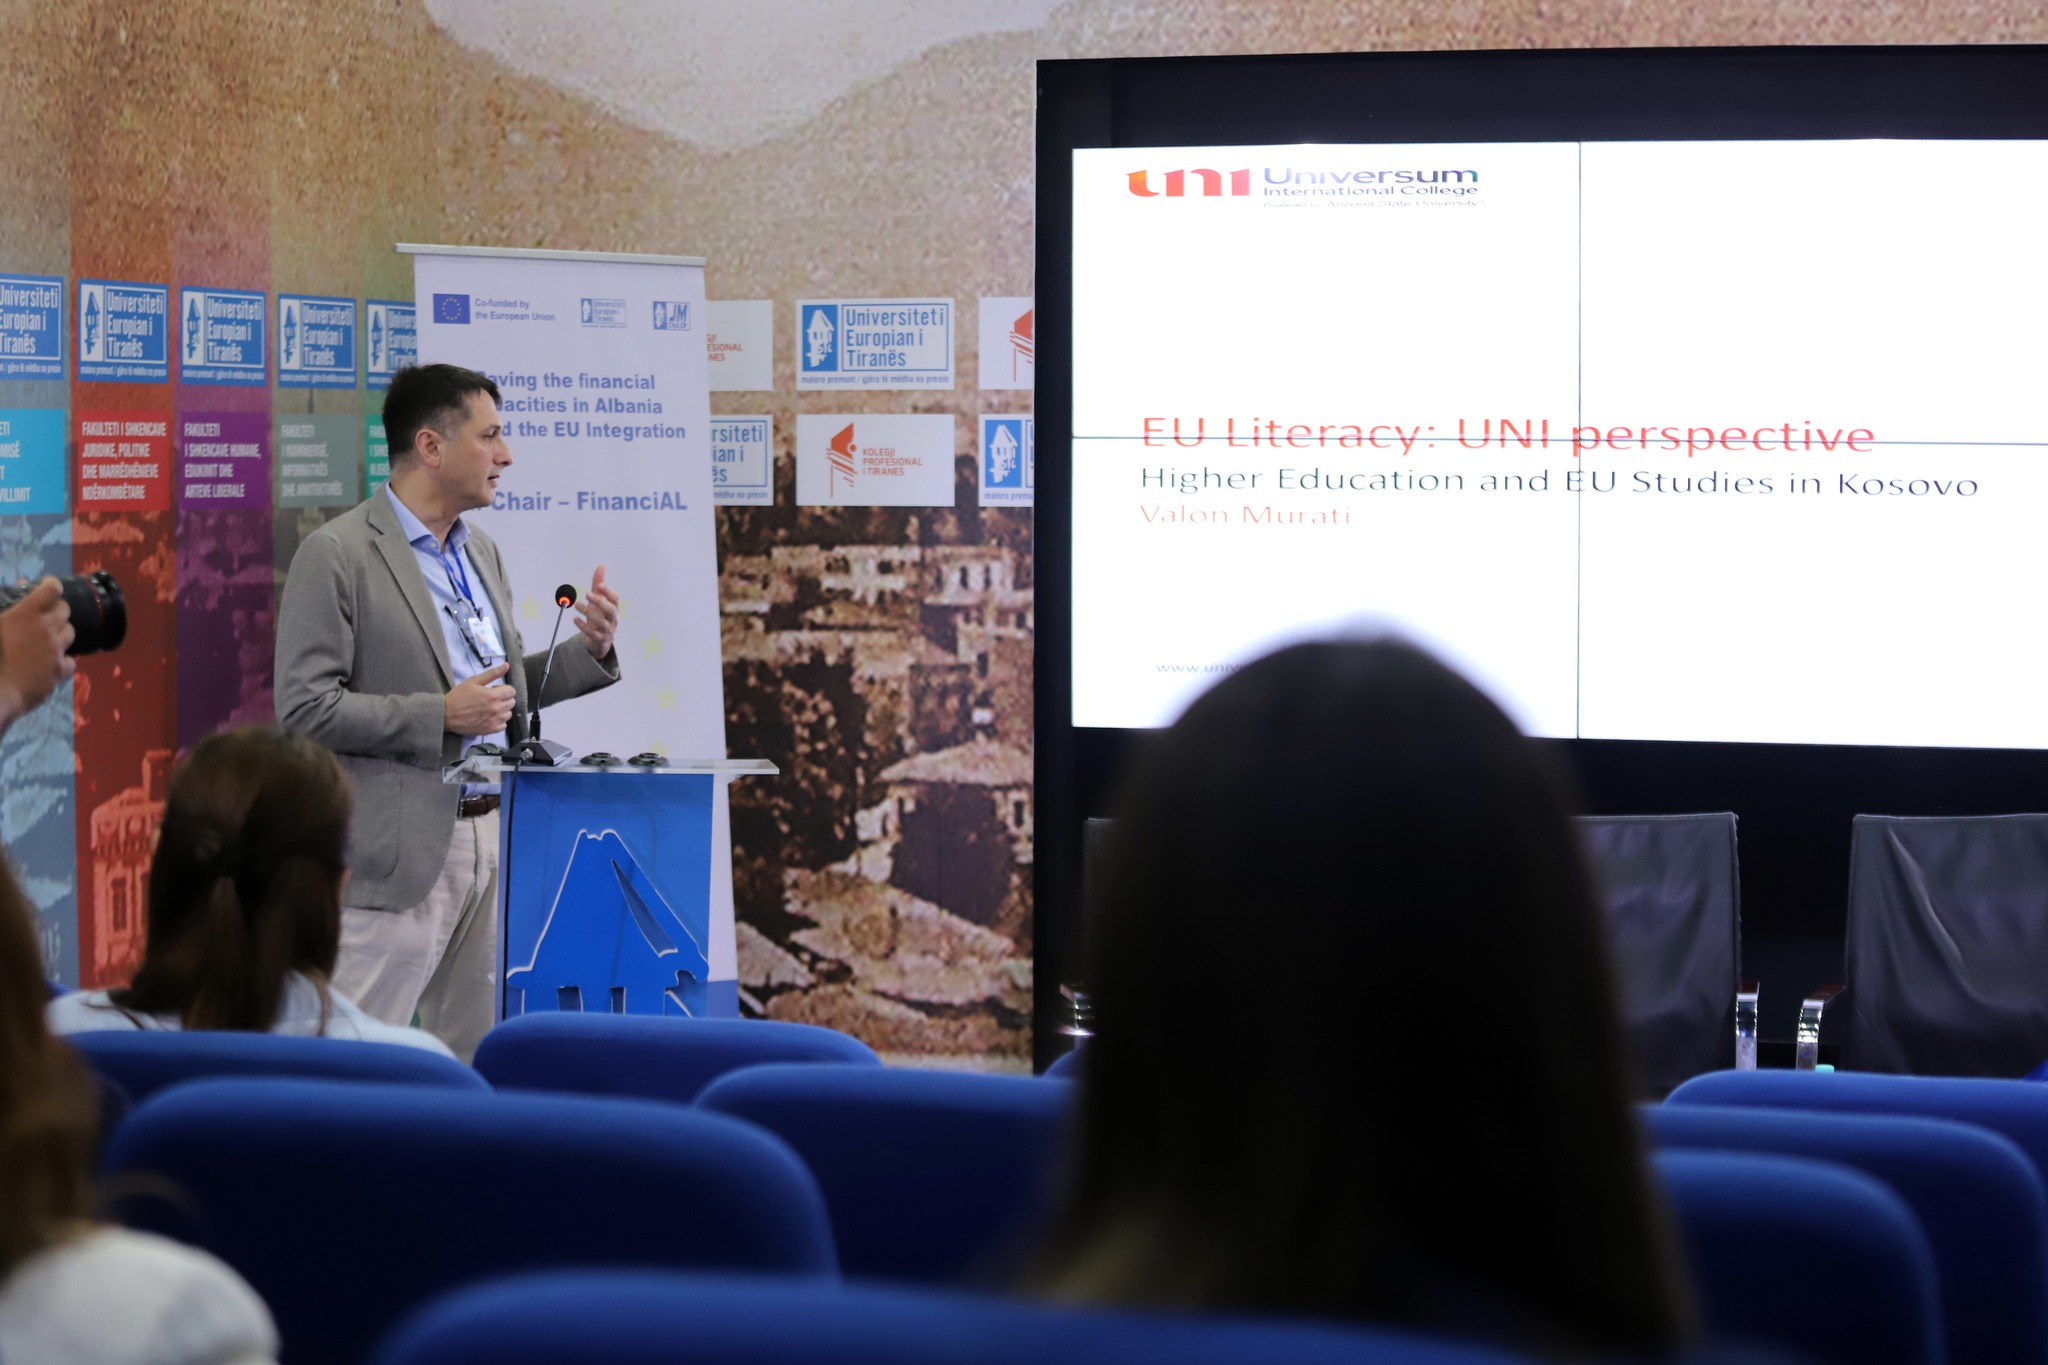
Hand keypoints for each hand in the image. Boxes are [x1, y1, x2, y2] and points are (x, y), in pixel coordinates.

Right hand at [0, 578, 74, 735]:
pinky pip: (70, 660)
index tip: (49, 586)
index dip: (51, 585)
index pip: (51, 590)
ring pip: (70, 633)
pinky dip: (63, 660)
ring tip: (50, 637)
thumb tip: (20, 584)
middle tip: (47, 614)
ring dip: (61, 632)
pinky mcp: (60, 670)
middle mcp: (46, 628)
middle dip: (57, 608)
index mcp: (25, 614)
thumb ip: (7, 606)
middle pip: (64, 610)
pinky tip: (52, 663)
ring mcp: (55, 650)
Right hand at [444, 662, 514, 735]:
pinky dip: (499, 721)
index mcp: (494, 696)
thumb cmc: (459, 696)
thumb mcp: (474, 681)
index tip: (493, 689)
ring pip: (508, 714)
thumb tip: (507, 665)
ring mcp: (494, 721)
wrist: (446, 714)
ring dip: (502, 710)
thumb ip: (492, 673)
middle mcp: (497, 709)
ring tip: (490, 708)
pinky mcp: (490, 730)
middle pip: (511, 702)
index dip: (503, 689)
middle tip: (490, 698)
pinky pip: (503, 725)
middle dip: (503, 698)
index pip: (512, 691)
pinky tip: (489, 717)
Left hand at [576, 564, 619, 658]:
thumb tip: (601, 566)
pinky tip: (575, 619)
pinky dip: (583, 626)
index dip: (608, 592)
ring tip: (577, 605)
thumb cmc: (600, 616)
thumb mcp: (599, 600)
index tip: (599, 585)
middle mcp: (613, 619)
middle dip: (600, 602)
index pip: (615, 599)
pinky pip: (592, 633)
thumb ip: (599, 584)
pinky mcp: (599, 639)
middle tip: (587, 594)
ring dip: (588, 613)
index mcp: (614, 608)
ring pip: (601, 622)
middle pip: (611, 610)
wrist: (600, 641)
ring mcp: (607, 630)